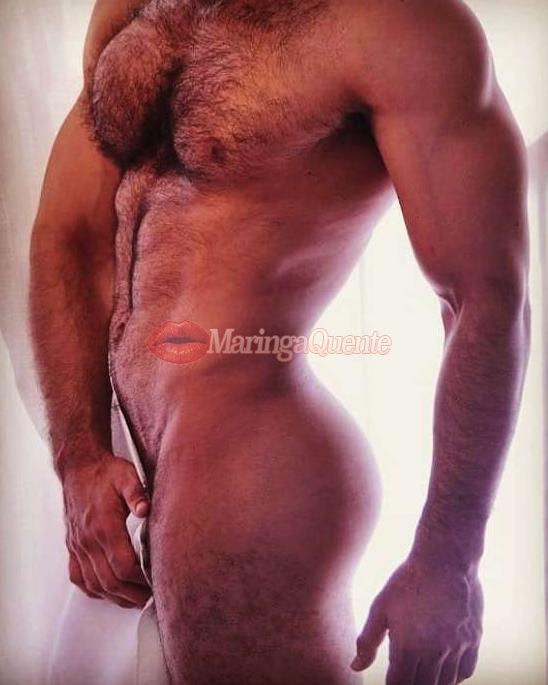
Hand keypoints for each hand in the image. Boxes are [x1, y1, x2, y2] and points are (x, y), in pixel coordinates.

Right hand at [62, 452, 151, 607]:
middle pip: (110, 581)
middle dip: (131, 594)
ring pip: (94, 583)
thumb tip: (146, 509)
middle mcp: (88, 540)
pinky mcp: (73, 546)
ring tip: (133, 600)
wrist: (79, 467)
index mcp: (104, 526)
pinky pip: (78, 576)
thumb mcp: (127, 476)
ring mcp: (78, 545)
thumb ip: (137, 494)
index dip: (140, 579)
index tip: (155, 582)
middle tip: (149, 599)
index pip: (123, 565)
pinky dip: (92, 589)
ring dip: (114, 596)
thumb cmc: (105, 472)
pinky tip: (106, 592)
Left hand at [352, 554, 482, 683]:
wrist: (444, 559)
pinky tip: (442, 664)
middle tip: (405, 673)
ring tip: (422, 671)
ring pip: (445, 684)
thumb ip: (367, 641)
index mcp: (408, 647)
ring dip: (432, 682)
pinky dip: (453, 675)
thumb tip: (354, 666)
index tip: (390, 680)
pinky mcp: (473, 640)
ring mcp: (457, 648)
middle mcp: (435, 653)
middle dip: (411, 684)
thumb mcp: (381, 606)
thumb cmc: (408, 580)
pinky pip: (465, 672)